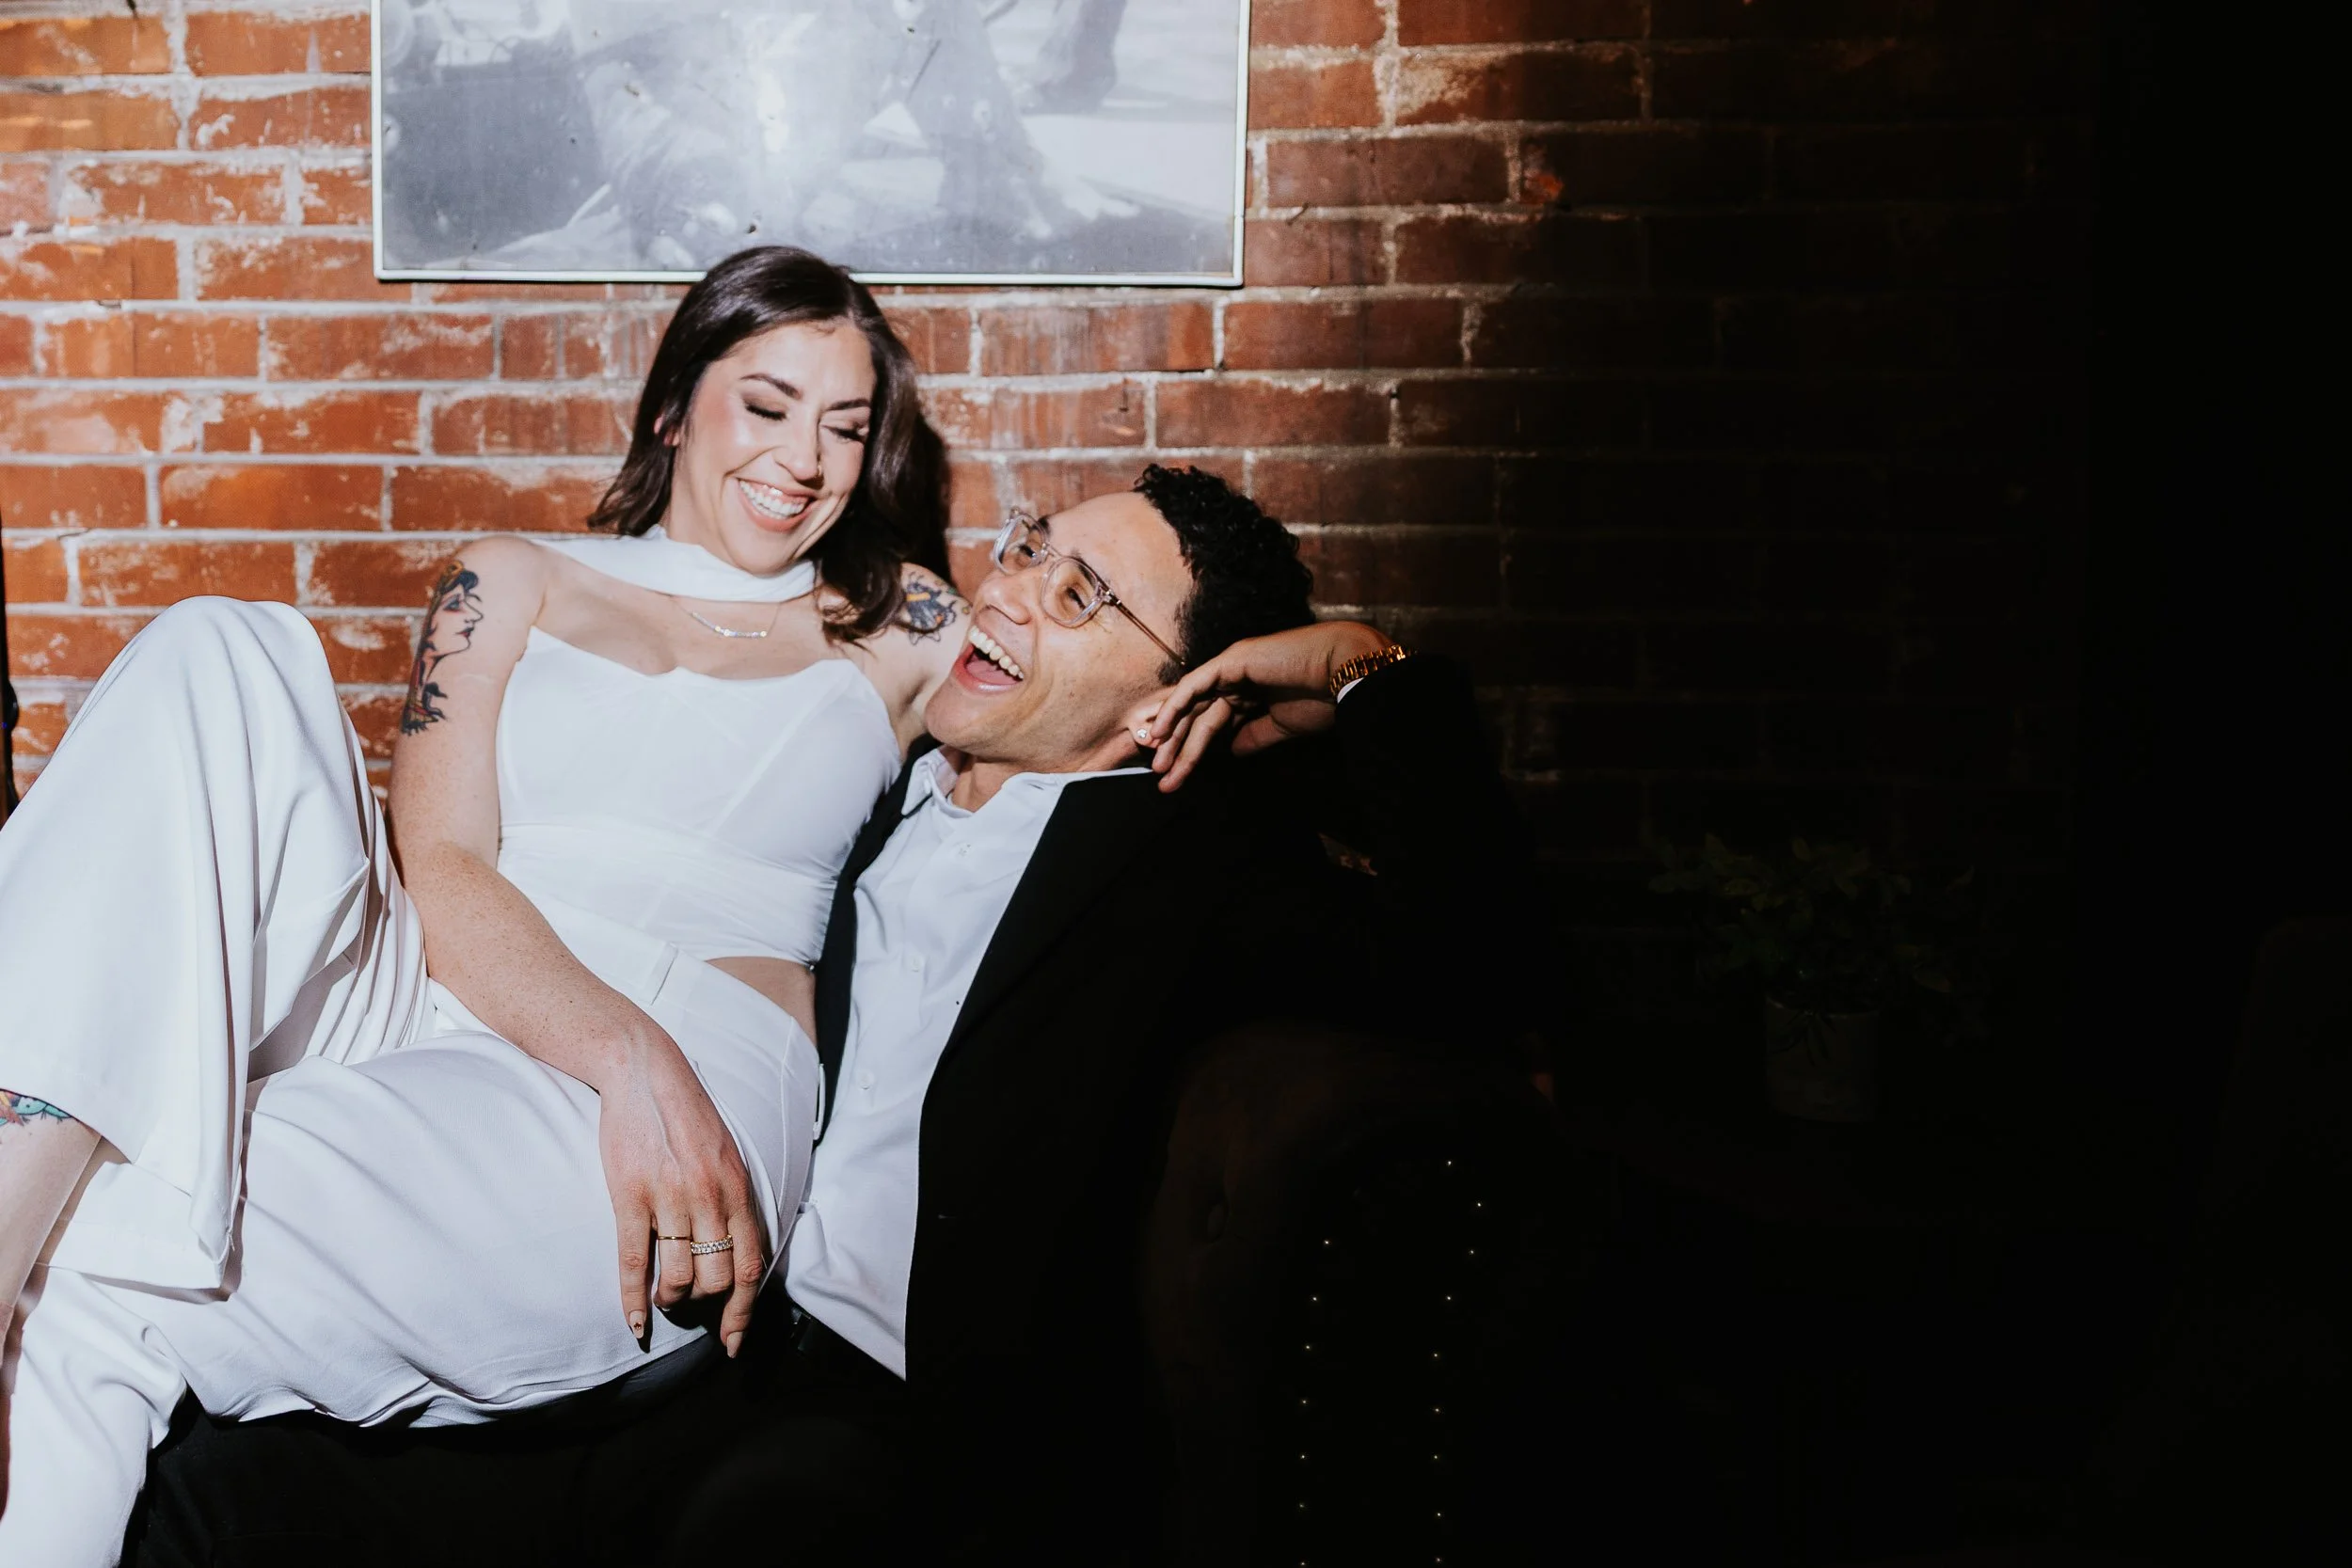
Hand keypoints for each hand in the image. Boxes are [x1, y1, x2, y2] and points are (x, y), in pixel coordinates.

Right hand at [594, 1029, 765, 1356]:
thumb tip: (740, 1247)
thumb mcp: (728, 1153)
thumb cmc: (687, 1114)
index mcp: (739, 1188)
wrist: (645, 1072)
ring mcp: (671, 1198)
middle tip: (691, 1305)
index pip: (751, 1265)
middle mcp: (710, 1197)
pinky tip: (636, 1324)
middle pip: (716, 1278)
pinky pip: (636, 1262)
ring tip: (665, 1298)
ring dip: (672, 1299)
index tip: (733, 1341)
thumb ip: (735, 1199)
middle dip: (704, 1304)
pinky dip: (634, 1300)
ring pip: (679, 1277)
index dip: (743, 1311)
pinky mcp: (631, 1197)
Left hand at [1141, 621, 1391, 791]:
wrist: (1343, 671)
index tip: (1176, 777)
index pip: (1211, 724)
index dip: (1192, 750)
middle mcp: (1236, 680)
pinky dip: (1176, 706)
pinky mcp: (1230, 661)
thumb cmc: (1322, 698)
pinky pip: (1194, 685)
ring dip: (1173, 734)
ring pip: (1193, 705)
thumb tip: (1232, 751)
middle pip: (1198, 718)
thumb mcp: (1283, 727)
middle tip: (1163, 778)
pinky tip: (1162, 730)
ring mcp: (1231, 668)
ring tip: (1160, 764)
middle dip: (1179, 748)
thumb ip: (1255, 737)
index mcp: (1249, 694)